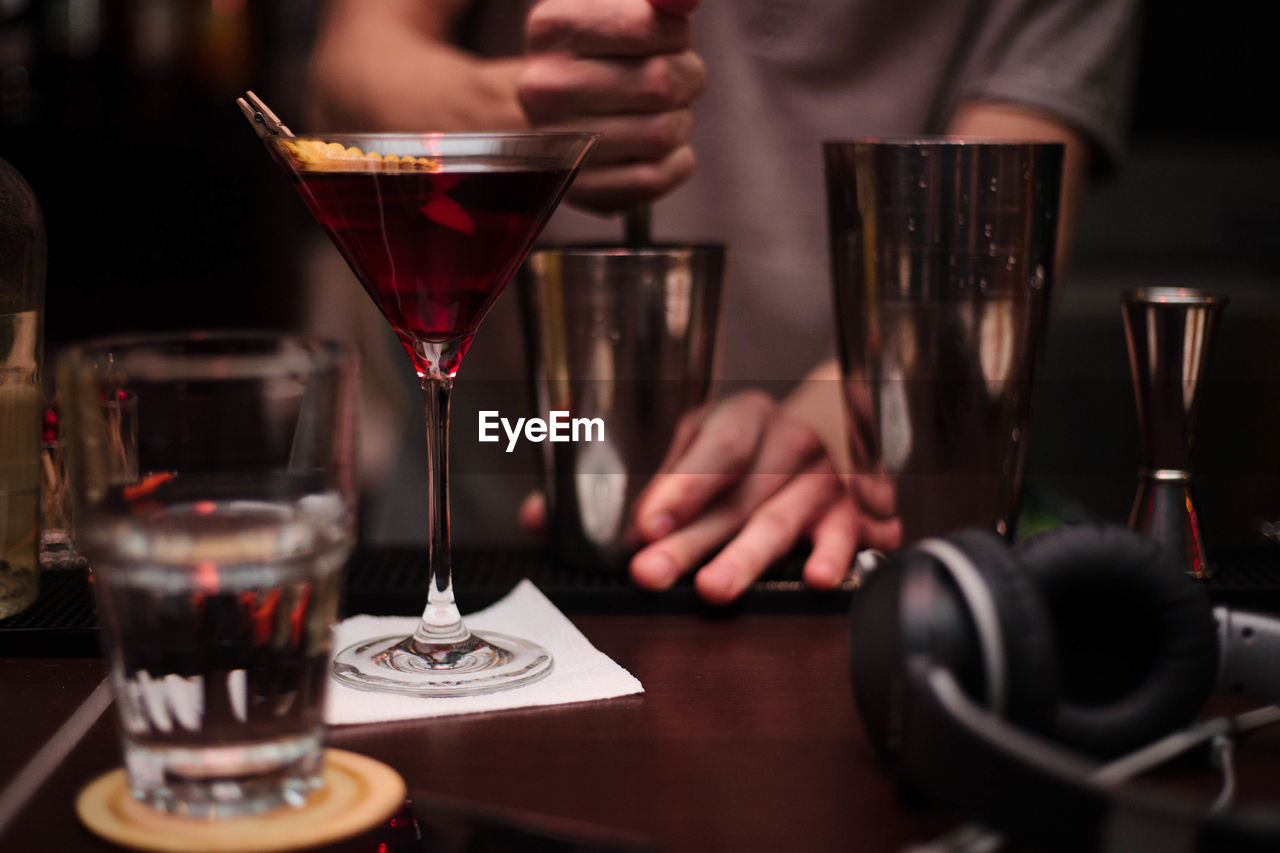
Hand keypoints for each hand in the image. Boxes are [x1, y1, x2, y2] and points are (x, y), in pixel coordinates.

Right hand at [518, 0, 705, 212]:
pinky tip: (657, 149)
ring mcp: (561, 144)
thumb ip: (654, 3)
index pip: (643, 26)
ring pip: (663, 132)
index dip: (674, 35)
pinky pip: (658, 177)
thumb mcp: (618, 13)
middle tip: (672, 80)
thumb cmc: (599, 58)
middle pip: (660, 83)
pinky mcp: (585, 190)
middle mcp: (546, 88)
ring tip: (657, 114)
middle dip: (686, 79)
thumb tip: (685, 1)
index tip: (666, 39)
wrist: (553, 118)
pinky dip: (675, 160)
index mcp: (552, 29)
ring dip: (679, 121)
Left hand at [627, 392, 901, 603]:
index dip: (684, 486)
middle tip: (654, 572)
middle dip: (693, 539)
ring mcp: (831, 475)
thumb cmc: (764, 439)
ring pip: (785, 518)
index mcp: (751, 415)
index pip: (721, 446)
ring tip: (716, 587)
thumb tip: (642, 531)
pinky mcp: (863, 510)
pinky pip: (850, 533)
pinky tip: (819, 577)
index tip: (648, 525)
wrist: (843, 421)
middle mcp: (795, 439)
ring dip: (748, 556)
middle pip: (741, 493)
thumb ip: (679, 481)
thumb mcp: (714, 440)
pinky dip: (835, 555)